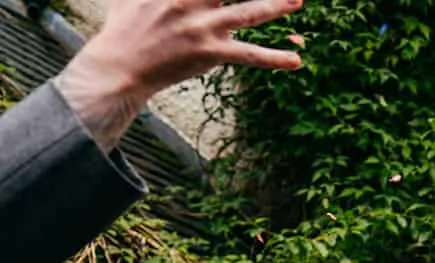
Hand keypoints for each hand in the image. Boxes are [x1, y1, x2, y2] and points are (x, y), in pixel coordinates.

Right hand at [77, 0, 302, 98]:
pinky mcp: (209, 53)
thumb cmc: (123, 28)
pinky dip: (274, 59)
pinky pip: (247, 55)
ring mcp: (200, 27)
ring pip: (247, 13)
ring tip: (298, 1)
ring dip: (276, 6)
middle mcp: (188, 1)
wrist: (119, 67)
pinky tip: (297, 61)